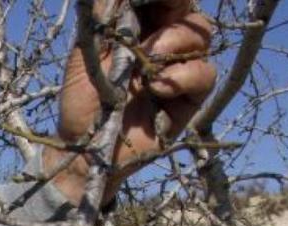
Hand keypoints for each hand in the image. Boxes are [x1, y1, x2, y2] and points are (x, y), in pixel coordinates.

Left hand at [47, 0, 216, 203]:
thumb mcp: (87, 50)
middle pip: (187, 8)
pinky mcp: (191, 96)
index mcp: (140, 26)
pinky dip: (183, 76)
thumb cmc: (83, 100)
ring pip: (201, 34)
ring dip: (174, 41)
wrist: (86, 149)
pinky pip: (204, 72)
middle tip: (150, 28)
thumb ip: (107, 12)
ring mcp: (180, 67)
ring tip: (147, 63)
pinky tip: (157, 88)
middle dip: (173, 6)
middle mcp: (164, 42)